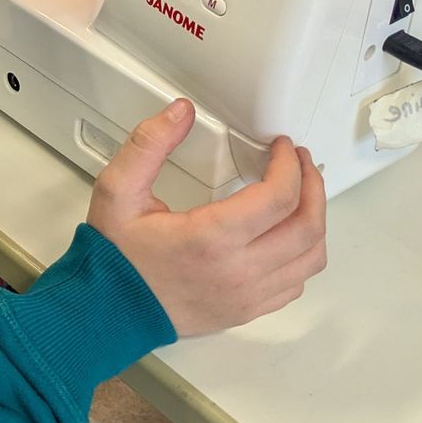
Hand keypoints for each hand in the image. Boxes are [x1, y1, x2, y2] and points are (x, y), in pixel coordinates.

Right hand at [87, 100, 326, 336]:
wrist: (107, 311)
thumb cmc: (114, 254)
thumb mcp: (118, 189)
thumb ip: (148, 144)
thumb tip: (181, 112)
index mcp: (211, 239)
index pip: (279, 197)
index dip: (290, 164)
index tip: (282, 146)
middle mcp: (238, 272)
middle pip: (308, 227)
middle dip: (313, 186)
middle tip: (300, 163)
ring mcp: (246, 297)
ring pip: (311, 258)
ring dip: (314, 221)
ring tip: (300, 195)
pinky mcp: (246, 311)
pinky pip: (295, 284)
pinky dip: (301, 254)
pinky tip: (284, 234)